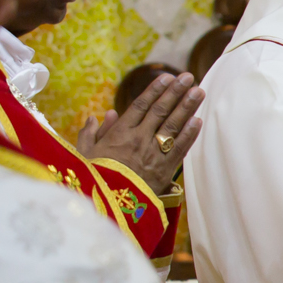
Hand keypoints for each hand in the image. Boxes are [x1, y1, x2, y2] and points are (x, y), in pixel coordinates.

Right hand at [78, 70, 203, 189]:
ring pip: (173, 126)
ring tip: (199, 92)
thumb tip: (100, 115)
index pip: (140, 105)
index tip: (167, 76)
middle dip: (176, 92)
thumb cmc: (93, 179)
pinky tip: (198, 121)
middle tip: (189, 77)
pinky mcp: (164, 171)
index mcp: (119, 134)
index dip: (155, 90)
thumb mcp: (84, 154)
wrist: (107, 207)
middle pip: (161, 111)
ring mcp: (153, 154)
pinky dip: (189, 134)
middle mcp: (138, 140)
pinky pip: (180, 149)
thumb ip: (91, 133)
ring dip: (187, 107)